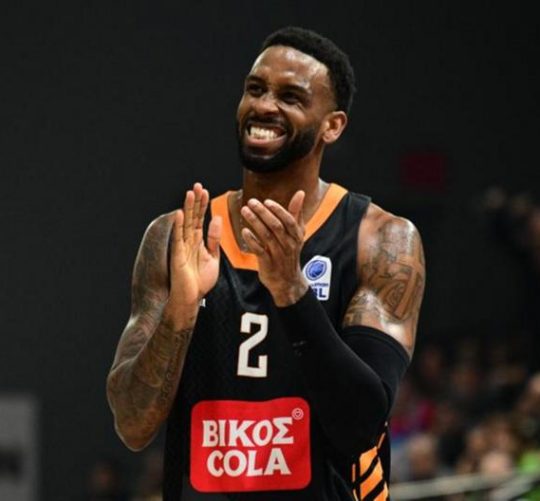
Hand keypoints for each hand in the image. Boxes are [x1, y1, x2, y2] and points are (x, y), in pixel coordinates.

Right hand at [167, 183, 221, 319]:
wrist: (192, 298)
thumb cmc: (201, 281)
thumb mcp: (213, 257)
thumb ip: (214, 239)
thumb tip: (217, 218)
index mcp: (198, 241)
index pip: (200, 218)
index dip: (203, 205)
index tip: (205, 191)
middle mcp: (189, 241)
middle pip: (192, 217)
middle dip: (196, 201)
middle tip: (198, 185)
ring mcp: (182, 247)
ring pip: (185, 223)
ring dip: (187, 208)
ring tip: (190, 193)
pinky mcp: (177, 255)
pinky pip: (178, 238)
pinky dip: (178, 225)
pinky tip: (180, 213)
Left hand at [240, 191, 308, 305]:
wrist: (287, 281)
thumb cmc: (290, 253)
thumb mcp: (297, 234)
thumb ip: (297, 213)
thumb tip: (300, 193)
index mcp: (296, 236)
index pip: (289, 220)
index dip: (278, 210)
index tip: (267, 201)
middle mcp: (288, 244)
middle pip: (276, 226)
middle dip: (263, 213)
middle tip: (251, 202)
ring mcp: (278, 254)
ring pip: (266, 236)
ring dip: (255, 222)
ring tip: (245, 211)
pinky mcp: (268, 264)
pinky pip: (259, 250)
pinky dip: (252, 240)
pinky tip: (244, 231)